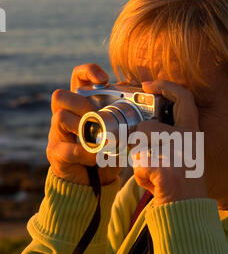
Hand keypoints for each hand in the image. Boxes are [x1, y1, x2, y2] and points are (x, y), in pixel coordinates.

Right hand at [47, 63, 120, 185]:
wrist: (92, 181)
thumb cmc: (106, 151)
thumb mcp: (119, 131)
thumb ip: (128, 116)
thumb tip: (146, 99)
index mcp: (81, 105)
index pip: (78, 77)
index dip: (87, 72)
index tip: (104, 79)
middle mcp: (65, 115)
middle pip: (60, 95)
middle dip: (80, 103)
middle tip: (95, 115)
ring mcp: (57, 133)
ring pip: (59, 117)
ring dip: (82, 127)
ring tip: (97, 140)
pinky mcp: (56, 152)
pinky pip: (67, 148)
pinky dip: (85, 153)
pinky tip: (95, 158)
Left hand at [132, 80, 206, 206]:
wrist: (188, 208)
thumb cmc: (182, 182)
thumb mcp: (182, 154)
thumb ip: (166, 139)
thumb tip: (140, 131)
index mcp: (192, 133)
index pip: (184, 98)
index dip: (165, 86)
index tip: (147, 85)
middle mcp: (186, 139)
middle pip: (147, 127)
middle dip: (137, 140)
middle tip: (140, 148)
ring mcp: (175, 152)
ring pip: (139, 148)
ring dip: (139, 161)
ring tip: (152, 173)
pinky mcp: (163, 167)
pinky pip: (139, 166)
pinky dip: (142, 176)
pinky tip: (154, 183)